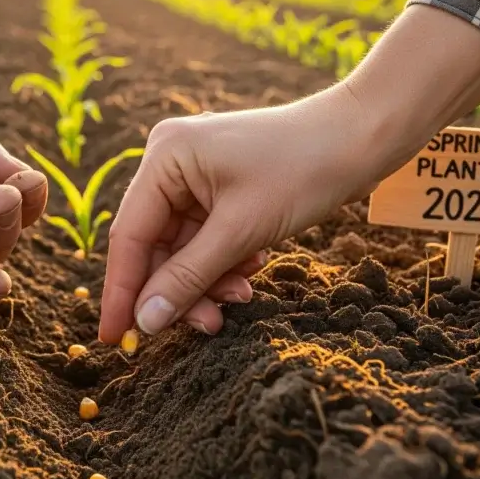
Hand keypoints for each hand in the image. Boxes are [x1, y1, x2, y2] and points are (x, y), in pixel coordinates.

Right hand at [99, 85, 381, 342]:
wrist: (363, 137)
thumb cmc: (304, 170)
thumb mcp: (242, 232)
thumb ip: (187, 278)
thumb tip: (144, 323)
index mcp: (164, 157)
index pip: (128, 236)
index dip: (122, 292)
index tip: (116, 341)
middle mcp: (169, 162)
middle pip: (154, 246)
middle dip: (180, 288)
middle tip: (207, 325)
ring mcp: (194, 174)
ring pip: (182, 249)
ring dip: (208, 280)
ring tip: (242, 296)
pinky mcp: (218, 187)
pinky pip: (205, 239)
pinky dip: (224, 262)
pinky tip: (252, 268)